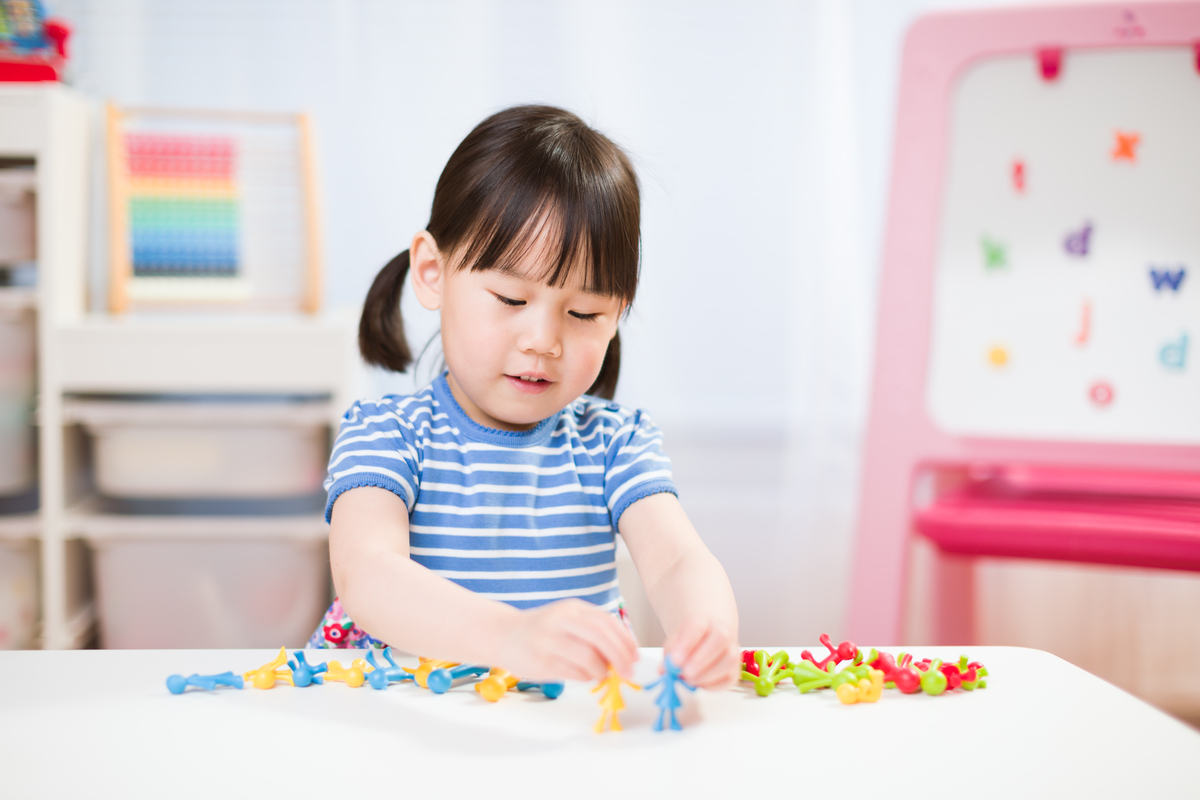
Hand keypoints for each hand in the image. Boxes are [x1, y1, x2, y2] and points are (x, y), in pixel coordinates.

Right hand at [495, 599, 637, 682]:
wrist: (503, 634)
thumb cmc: (543, 630)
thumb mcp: (568, 621)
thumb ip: (593, 632)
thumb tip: (624, 654)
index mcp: (572, 609)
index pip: (607, 622)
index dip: (626, 641)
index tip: (636, 657)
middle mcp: (561, 620)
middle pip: (600, 638)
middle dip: (620, 657)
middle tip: (628, 672)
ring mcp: (548, 640)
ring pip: (588, 657)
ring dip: (602, 670)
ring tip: (604, 675)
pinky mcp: (540, 662)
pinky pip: (572, 672)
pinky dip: (586, 677)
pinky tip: (586, 676)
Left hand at [664, 614, 738, 689]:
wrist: (705, 636)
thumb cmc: (688, 640)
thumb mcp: (674, 641)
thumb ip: (669, 653)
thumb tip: (664, 670)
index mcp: (702, 618)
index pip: (697, 625)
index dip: (686, 643)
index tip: (674, 660)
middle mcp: (722, 630)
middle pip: (720, 638)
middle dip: (700, 660)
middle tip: (684, 673)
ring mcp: (732, 648)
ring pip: (730, 658)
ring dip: (707, 674)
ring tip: (689, 679)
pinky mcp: (735, 668)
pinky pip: (731, 677)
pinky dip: (714, 685)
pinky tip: (700, 683)